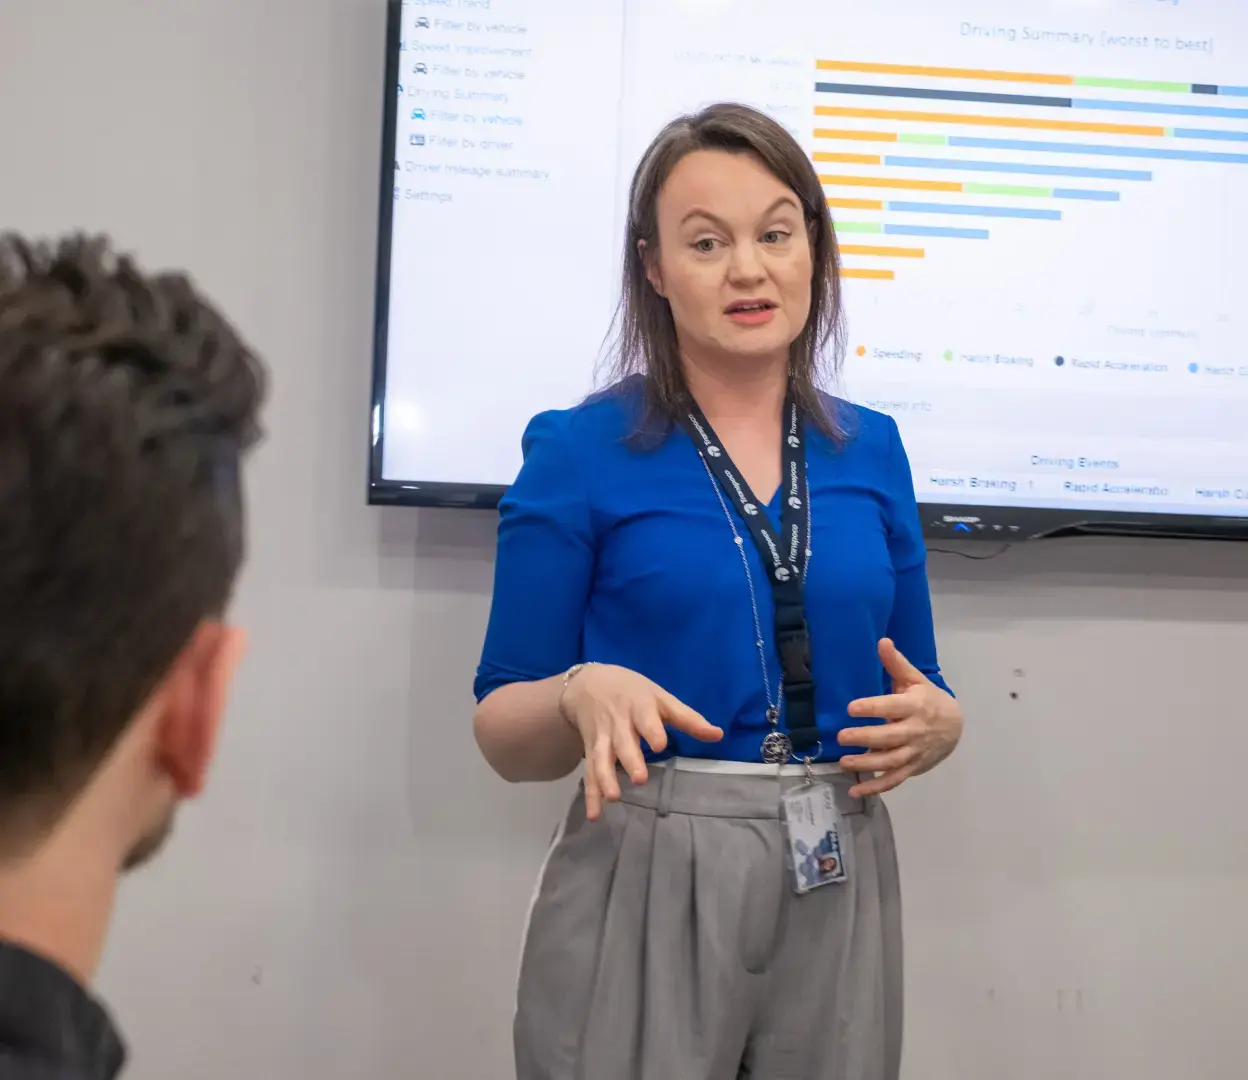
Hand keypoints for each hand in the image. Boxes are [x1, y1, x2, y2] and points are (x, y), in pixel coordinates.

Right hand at [562, 664, 722, 820]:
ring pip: (601, 759)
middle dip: (630, 760)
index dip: (652, 731)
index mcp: (639, 707)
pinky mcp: (591, 751)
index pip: (645, 718)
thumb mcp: (660, 697)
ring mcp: (602, 738)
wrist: (587, 683)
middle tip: (640, 778)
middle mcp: (618, 723)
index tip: (659, 745)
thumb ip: (688, 718)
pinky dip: (591, 794)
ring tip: (614, 797)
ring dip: (605, 779)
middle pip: (623, 742)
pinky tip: (594, 815)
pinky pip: (590, 773)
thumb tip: (719, 735)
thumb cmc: (633, 692)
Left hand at [838, 639, 961, 798]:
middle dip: (865, 738)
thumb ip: (896, 664)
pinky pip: (894, 779)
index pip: (892, 707)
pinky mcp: (912, 767)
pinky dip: (876, 787)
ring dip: (867, 765)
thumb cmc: (927, 699)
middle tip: (841, 737)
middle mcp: (915, 731)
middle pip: (889, 737)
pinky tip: (855, 790)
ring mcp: (914, 752)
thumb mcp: (915, 679)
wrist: (955, 726)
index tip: (851, 707)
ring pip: (890, 761)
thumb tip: (882, 641)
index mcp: (915, 706)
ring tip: (844, 762)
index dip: (872, 707)